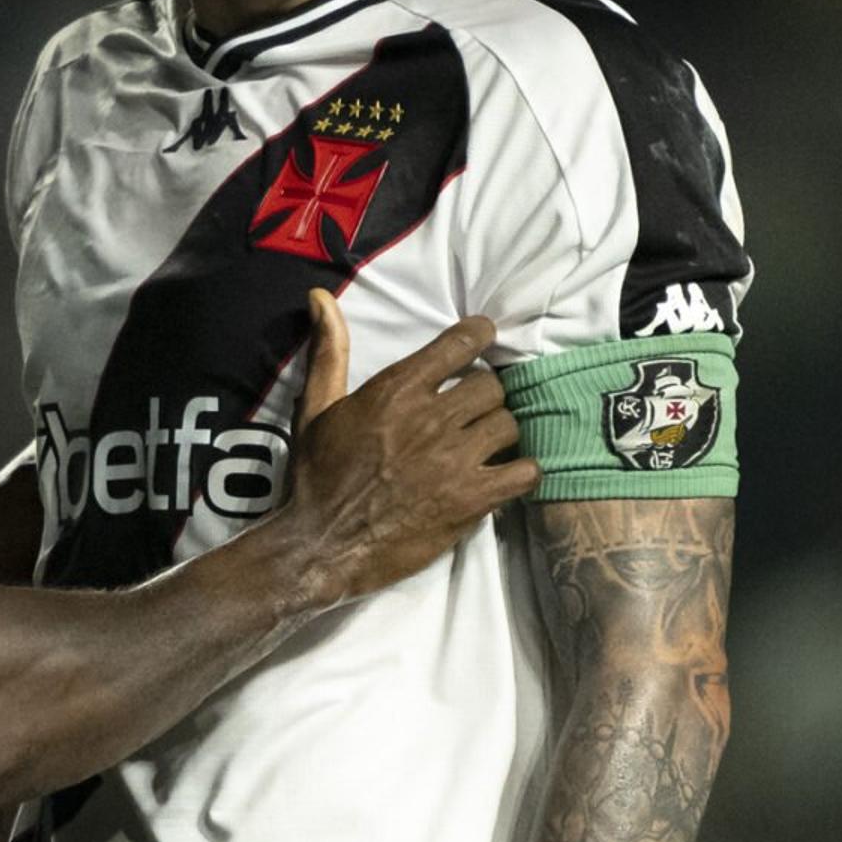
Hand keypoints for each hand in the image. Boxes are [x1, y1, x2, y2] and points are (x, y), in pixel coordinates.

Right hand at [272, 293, 535, 605]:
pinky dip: (521, 471)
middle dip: (484, 397)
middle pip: (493, 387)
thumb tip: (320, 297)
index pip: (460, 344)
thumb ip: (329, 352)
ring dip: (499, 433)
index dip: (479, 336)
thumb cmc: (317, 476)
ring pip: (509, 425)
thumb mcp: (315, 408)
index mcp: (396, 391)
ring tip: (483, 446)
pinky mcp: (473, 499)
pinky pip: (525, 472)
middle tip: (470, 413)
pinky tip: (503, 476)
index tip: (482, 339)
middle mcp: (431, 419)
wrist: (322, 544)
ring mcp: (455, 460)